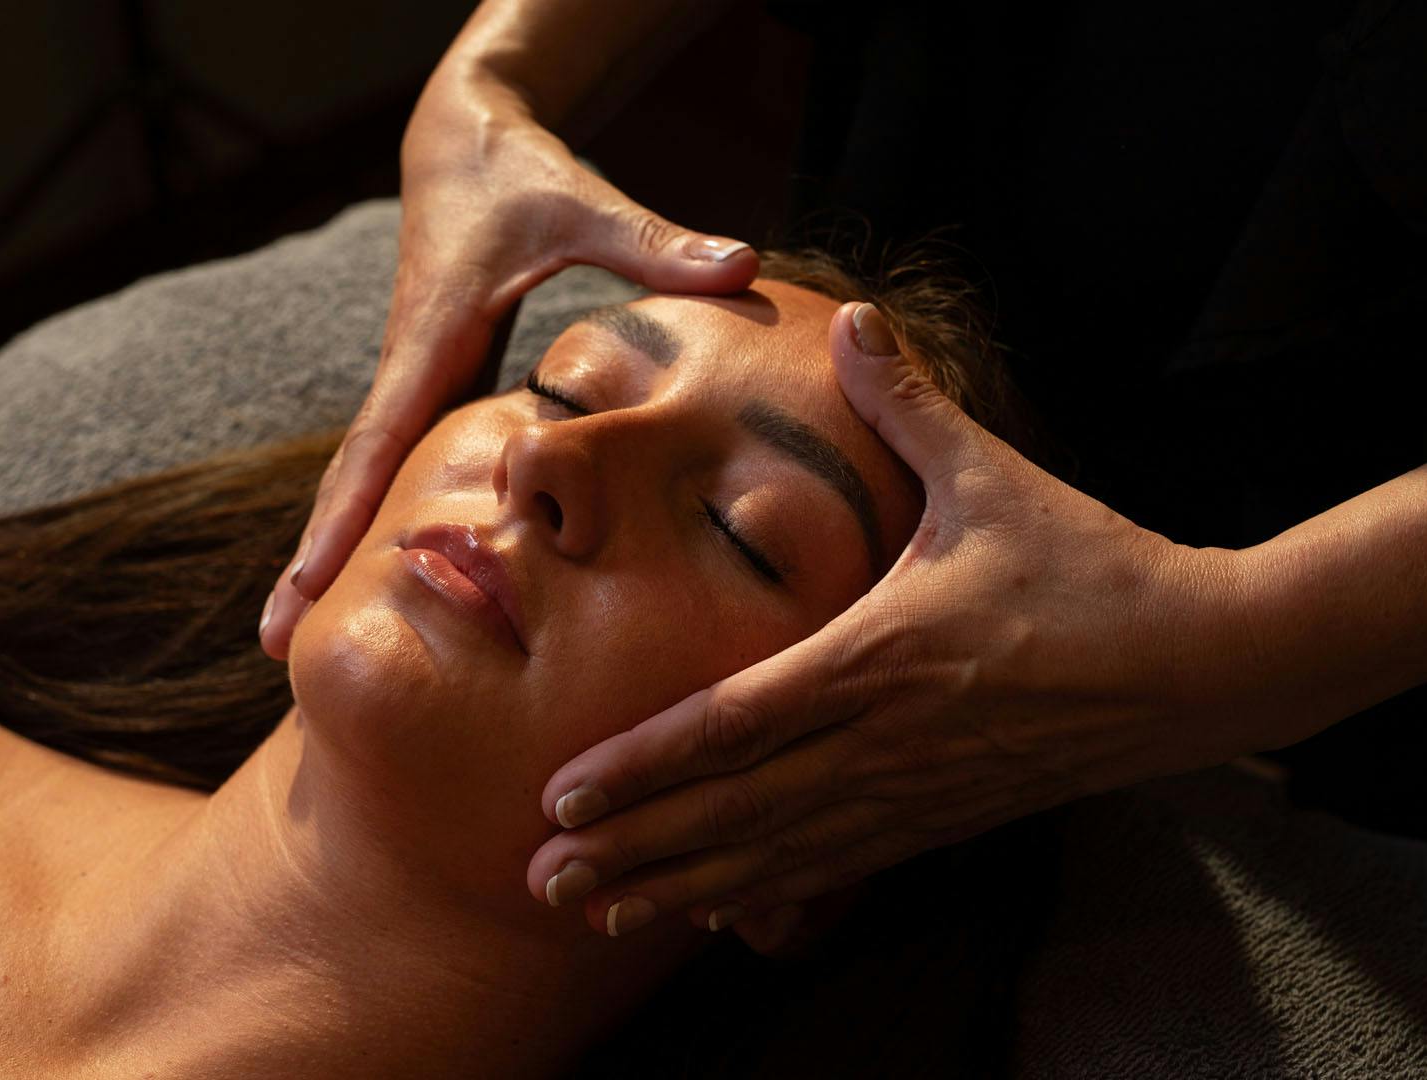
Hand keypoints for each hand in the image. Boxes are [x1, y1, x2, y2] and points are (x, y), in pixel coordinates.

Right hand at [258, 63, 757, 657]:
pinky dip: (376, 516)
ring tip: (292, 634)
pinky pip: (399, 461)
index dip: (344, 519)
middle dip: (311, 559)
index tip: (306, 588)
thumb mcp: (581, 201)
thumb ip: (654, 242)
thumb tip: (743, 265)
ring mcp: (417, 378)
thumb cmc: (518, 167)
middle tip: (269, 644)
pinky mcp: (435, 379)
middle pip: (352, 480)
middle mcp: (410, 368)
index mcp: (431, 337)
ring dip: (334, 548)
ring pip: (369, 477)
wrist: (463, 136)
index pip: (378, 443)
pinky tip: (379, 571)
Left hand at [526, 301, 1260, 937]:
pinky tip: (711, 917)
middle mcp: (883, 741)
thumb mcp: (994, 477)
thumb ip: (909, 403)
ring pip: (775, 856)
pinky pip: (836, 868)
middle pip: (733, 811)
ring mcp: (915, 793)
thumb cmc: (1094, 567)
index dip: (641, 765)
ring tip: (597, 913)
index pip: (732, 724)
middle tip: (540, 879)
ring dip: (682, 886)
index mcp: (877, 656)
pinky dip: (765, 895)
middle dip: (632, 848)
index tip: (562, 793)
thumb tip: (851, 314)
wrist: (1207, 662)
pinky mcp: (948, 819)